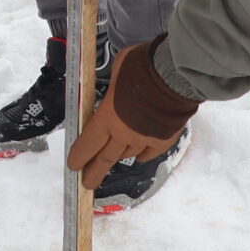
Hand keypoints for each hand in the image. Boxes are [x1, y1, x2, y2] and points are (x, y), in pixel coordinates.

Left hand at [65, 39, 200, 189]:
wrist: (175, 75)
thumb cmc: (142, 67)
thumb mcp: (117, 69)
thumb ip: (113, 86)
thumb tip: (114, 88)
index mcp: (107, 118)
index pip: (88, 144)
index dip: (79, 157)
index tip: (74, 166)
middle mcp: (124, 134)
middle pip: (105, 159)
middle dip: (94, 172)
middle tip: (87, 183)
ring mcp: (144, 139)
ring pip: (127, 155)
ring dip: (119, 154)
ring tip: (115, 155)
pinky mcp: (163, 140)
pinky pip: (149, 154)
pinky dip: (142, 155)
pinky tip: (139, 156)